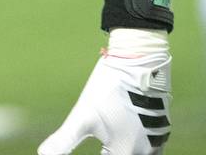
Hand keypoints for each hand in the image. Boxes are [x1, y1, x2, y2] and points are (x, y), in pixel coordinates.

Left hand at [39, 29, 170, 154]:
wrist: (139, 60)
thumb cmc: (108, 88)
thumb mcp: (82, 115)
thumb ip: (64, 139)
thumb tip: (42, 154)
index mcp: (125, 151)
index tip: (96, 151)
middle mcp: (146, 149)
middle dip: (112, 154)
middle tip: (103, 148)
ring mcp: (158, 137)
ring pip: (143, 154)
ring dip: (128, 150)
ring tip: (112, 144)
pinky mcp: (163, 125)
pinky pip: (154, 145)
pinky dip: (139, 145)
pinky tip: (129, 137)